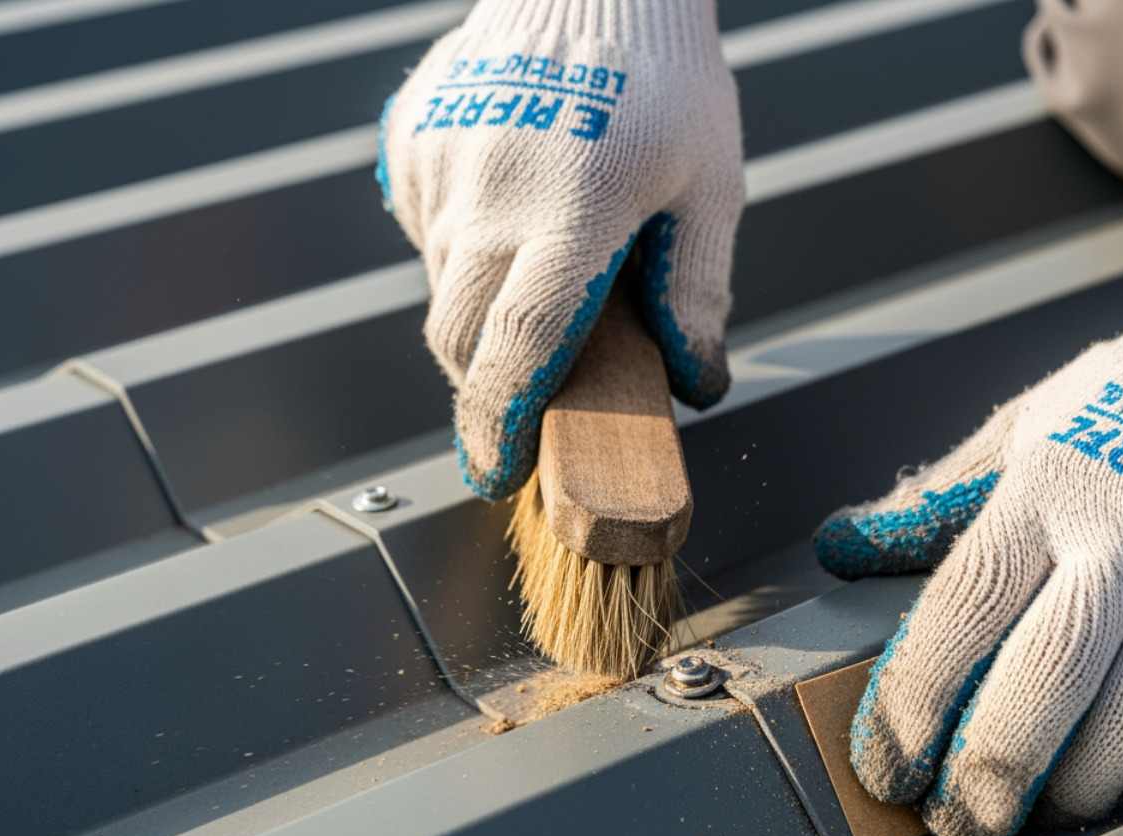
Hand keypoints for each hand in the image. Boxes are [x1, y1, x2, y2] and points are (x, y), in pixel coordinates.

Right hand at [377, 0, 742, 499]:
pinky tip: (510, 214)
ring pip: (440, 286)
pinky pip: (425, 229)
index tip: (499, 472)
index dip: (504, 426)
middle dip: (484, 390)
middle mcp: (491, 195)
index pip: (519, 352)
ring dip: (480, 313)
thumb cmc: (664, 76)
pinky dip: (461, 250)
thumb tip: (693, 380)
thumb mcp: (711, 184)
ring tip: (538, 274)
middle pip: (458, 338)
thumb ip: (697, 290)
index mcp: (573, 215)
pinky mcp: (411, 141)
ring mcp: (441, 166)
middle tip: (523, 402)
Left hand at [816, 254, 1122, 835]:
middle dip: (989, 770)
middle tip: (955, 820)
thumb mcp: (1025, 426)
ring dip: (1069, 786)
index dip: (912, 697)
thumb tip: (843, 545)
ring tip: (1030, 806)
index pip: (964, 607)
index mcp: (1048, 489)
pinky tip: (1105, 766)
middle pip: (1046, 680)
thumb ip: (935, 498)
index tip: (884, 761)